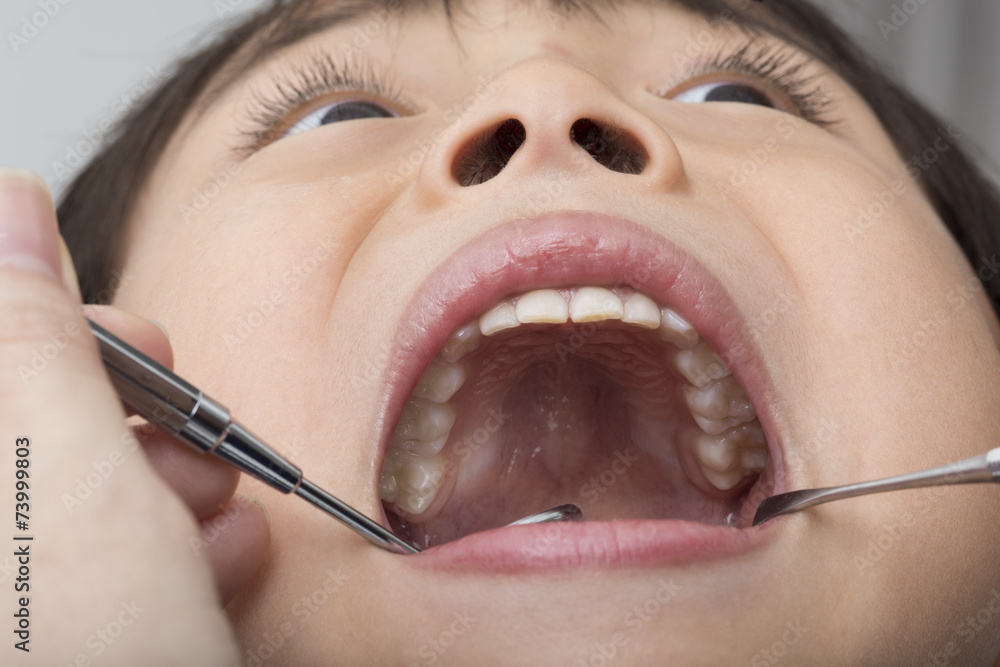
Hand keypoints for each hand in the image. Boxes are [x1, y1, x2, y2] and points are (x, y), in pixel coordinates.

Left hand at [0, 169, 265, 663]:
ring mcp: (32, 588)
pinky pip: (112, 564)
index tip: (128, 345)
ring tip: (219, 519)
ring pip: (85, 497)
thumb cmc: (72, 662)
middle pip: (41, 424)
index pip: (3, 349)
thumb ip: (27, 329)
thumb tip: (4, 202)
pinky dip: (174, 553)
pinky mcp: (70, 626)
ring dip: (171, 490)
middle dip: (130, 419)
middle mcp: (0, 525)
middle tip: (186, 436)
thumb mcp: (56, 473)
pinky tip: (221, 566)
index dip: (55, 328)